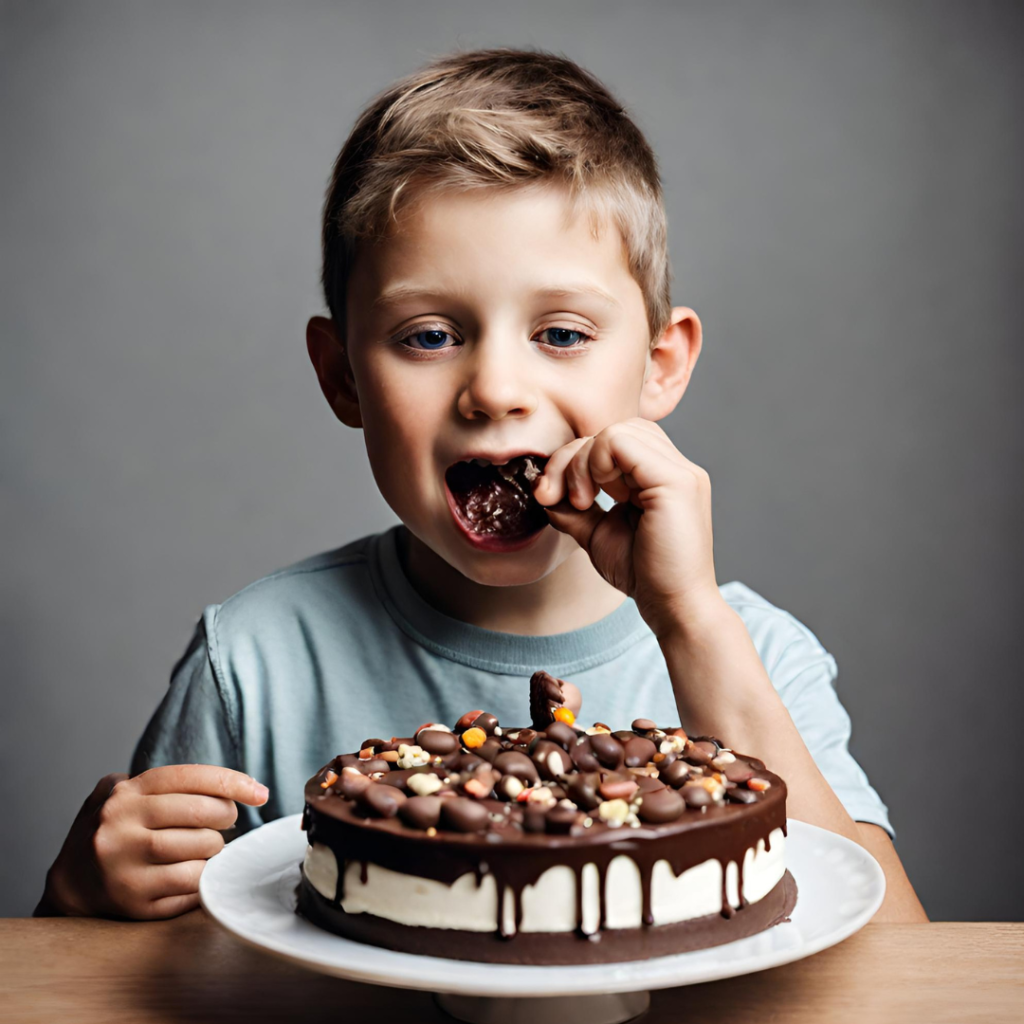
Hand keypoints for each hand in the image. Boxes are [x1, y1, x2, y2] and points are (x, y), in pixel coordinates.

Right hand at [36, 765, 268, 919]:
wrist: (71, 882)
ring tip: (203, 847)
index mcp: (125, 796)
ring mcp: (126, 868)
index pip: (191, 778)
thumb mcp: (122, 792)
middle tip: (222, 822)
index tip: (260, 793)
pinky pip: (192, 886)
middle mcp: (121, 828)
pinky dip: (204, 878)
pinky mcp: (135, 903)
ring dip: (215, 850)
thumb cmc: (113, 830)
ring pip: (202, 852)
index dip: (233, 782)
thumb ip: (165, 782)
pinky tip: (194, 871)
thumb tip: (233, 785)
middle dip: (225, 817)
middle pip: (203, 814)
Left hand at [534, 418, 722, 636]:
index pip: (613, 441)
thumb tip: (546, 490)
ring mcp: (679, 470)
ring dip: (582, 461)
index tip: (553, 496)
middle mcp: (674, 467)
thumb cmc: (644, 575)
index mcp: (660, 476)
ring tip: (580, 502)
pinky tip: (592, 499)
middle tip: (560, 498)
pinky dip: (594, 463)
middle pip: (612, 429)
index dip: (575, 460)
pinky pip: (621, 442)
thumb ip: (574, 509)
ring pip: (615, 431)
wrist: (674, 608)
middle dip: (572, 457)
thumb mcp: (597, 533)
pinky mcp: (676, 480)